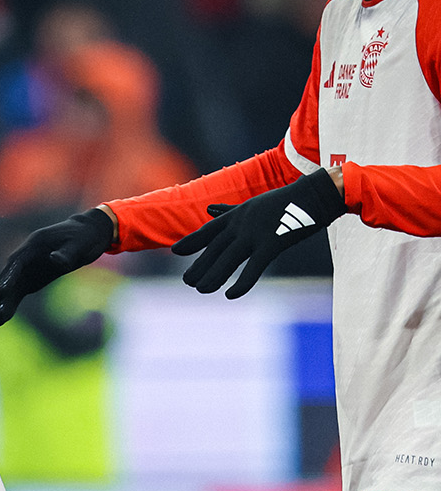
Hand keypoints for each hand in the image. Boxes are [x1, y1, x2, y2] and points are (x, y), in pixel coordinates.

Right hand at [0, 208, 115, 325]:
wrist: (87, 233)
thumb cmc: (84, 236)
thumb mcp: (80, 243)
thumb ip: (67, 253)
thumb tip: (55, 260)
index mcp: (34, 245)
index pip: (16, 262)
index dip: (8, 276)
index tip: (0, 290)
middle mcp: (25, 257)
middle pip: (9, 277)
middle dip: (2, 295)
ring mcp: (27, 269)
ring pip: (11, 287)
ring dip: (2, 303)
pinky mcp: (32, 279)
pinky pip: (18, 293)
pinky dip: (10, 304)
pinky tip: (2, 319)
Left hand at [171, 168, 345, 298]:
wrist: (315, 195)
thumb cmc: (285, 201)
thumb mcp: (252, 204)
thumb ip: (229, 211)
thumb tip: (208, 209)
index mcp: (237, 215)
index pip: (208, 230)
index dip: (191, 241)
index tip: (175, 251)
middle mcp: (241, 225)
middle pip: (214, 249)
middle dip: (199, 265)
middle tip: (187, 281)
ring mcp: (255, 234)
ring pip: (227, 260)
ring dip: (213, 276)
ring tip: (201, 289)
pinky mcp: (273, 244)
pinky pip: (253, 268)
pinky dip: (241, 282)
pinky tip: (230, 295)